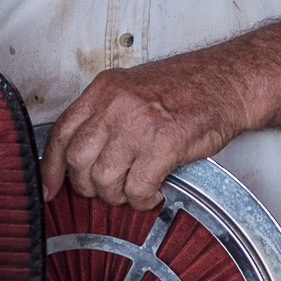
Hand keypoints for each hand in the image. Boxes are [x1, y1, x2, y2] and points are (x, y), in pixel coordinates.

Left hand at [40, 51, 256, 208]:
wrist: (230, 81)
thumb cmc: (188, 88)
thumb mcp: (132, 90)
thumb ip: (104, 116)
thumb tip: (84, 156)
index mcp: (104, 89)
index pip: (61, 133)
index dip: (51, 168)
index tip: (50, 188)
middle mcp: (116, 105)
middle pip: (79, 161)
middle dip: (89, 186)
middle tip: (107, 190)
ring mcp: (138, 124)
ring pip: (105, 179)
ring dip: (118, 195)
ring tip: (134, 191)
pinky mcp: (163, 145)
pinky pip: (138, 188)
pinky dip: (143, 199)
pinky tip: (152, 194)